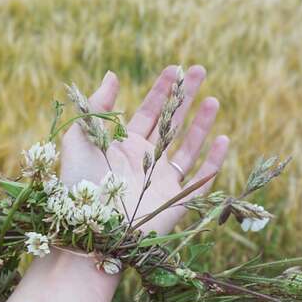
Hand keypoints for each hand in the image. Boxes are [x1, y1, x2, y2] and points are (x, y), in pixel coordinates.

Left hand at [60, 65, 228, 234]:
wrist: (90, 233)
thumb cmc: (78, 188)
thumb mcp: (80, 139)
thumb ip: (96, 107)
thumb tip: (113, 75)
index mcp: (123, 148)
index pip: (147, 112)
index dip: (160, 90)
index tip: (173, 68)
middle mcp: (145, 163)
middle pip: (171, 123)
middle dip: (185, 97)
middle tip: (199, 70)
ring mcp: (162, 182)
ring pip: (188, 147)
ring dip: (201, 123)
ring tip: (213, 99)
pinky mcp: (176, 202)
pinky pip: (200, 179)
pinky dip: (213, 160)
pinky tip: (223, 138)